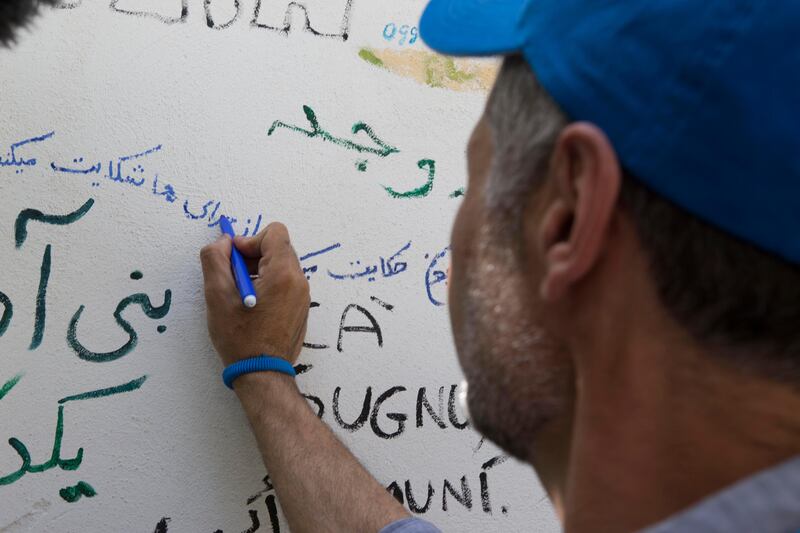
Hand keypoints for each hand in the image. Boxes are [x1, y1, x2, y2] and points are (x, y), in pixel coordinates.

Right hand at [200, 223, 309, 366]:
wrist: (262, 373)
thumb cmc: (240, 338)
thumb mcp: (217, 296)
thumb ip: (216, 259)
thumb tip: (223, 241)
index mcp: (283, 274)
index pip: (275, 233)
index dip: (250, 239)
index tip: (234, 258)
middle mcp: (299, 282)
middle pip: (278, 248)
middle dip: (253, 255)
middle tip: (233, 277)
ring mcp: (303, 296)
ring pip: (281, 266)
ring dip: (259, 271)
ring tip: (241, 295)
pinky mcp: (301, 308)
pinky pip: (285, 283)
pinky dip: (268, 285)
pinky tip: (252, 306)